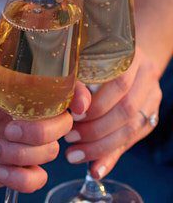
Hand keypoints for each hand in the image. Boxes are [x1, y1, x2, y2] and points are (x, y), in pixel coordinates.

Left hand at [0, 55, 90, 193]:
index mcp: (7, 88)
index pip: (51, 85)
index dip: (73, 92)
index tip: (78, 104)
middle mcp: (16, 113)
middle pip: (59, 122)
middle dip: (42, 130)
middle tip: (7, 131)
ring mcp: (14, 142)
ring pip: (48, 150)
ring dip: (25, 153)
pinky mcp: (7, 168)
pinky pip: (35, 177)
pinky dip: (23, 178)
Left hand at [64, 46, 162, 179]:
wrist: (128, 56)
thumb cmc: (99, 55)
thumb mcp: (86, 59)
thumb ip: (81, 82)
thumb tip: (75, 107)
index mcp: (131, 56)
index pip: (119, 84)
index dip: (96, 103)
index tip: (73, 115)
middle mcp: (147, 76)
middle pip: (126, 110)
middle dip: (95, 128)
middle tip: (69, 137)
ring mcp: (152, 97)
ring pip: (131, 129)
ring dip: (101, 146)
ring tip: (75, 154)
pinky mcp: (152, 117)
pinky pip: (132, 141)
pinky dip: (111, 156)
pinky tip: (95, 168)